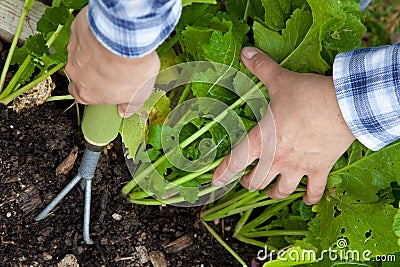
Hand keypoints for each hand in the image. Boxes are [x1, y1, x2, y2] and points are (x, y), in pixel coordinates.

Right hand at [65, 6, 160, 116]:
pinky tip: (109, 35)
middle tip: (111, 67)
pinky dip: (94, 35)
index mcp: (87, 93)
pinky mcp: (77, 32)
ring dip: (95, 53)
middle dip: (92, 71)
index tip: (104, 88)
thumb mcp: (139, 95)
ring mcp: (74, 51)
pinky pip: (83, 35)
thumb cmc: (131, 69)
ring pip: (81, 54)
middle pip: (79, 75)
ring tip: (114, 50)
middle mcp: (75, 73)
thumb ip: (130, 105)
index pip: (82, 96)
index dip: (93, 92)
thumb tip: (126, 111)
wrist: (125, 40)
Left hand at [212, 47, 354, 204]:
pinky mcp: (319, 170)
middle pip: (255, 182)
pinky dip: (310, 199)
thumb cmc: (307, 96)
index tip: (215, 182)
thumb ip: (261, 67)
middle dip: (248, 183)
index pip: (234, 161)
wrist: (343, 106)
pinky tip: (308, 201)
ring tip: (269, 191)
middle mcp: (276, 159)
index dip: (222, 173)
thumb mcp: (280, 80)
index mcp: (262, 140)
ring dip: (272, 193)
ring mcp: (298, 167)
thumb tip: (246, 51)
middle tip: (247, 180)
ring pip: (280, 192)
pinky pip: (314, 191)